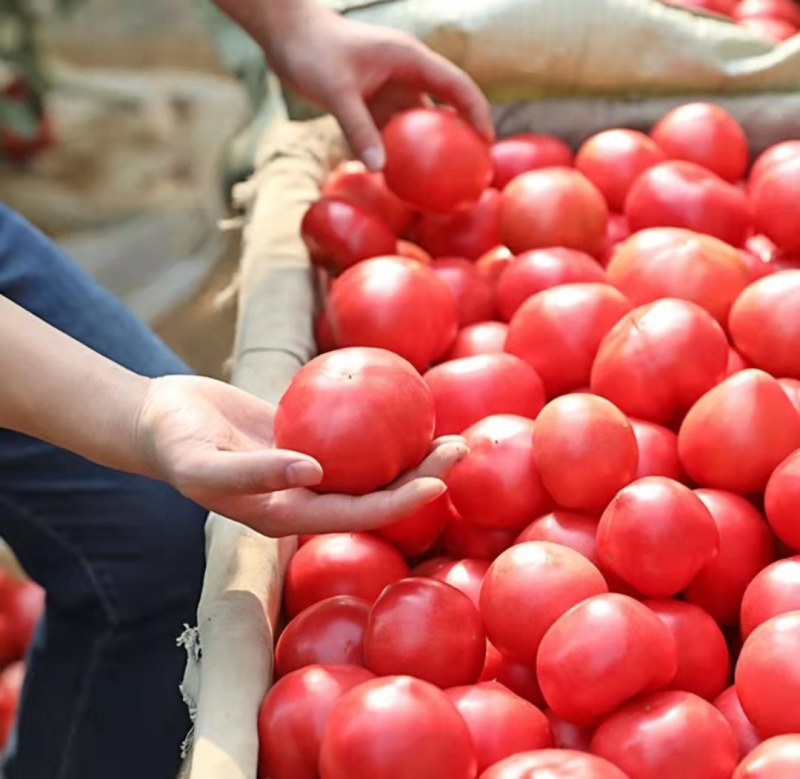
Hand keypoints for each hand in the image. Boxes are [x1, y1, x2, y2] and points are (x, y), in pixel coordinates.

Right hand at [134, 375, 466, 535]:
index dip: (401, 504)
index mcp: (289, 515)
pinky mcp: (308, 435)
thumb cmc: (175, 445)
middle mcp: (307, 495)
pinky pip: (352, 428)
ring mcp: (311, 466)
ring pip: (372, 462)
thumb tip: (314, 472)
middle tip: (462, 446)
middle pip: (377, 491)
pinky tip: (409, 397)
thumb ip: (254, 475)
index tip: (441, 482)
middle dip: (423, 476)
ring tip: (451, 427)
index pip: (357, 514)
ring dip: (412, 450)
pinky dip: (381, 420)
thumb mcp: (203, 464)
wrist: (163, 417)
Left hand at [260, 1, 493, 168]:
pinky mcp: (373, 104)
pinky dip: (400, 154)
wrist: (286, 37)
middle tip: (473, 170)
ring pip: (419, 125)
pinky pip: (393, 134)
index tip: (487, 144)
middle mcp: (406, 74)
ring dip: (430, 150)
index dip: (477, 113)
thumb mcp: (336, 91)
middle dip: (462, 136)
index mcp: (410, 59)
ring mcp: (390, 90)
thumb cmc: (312, 52)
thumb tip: (379, 170)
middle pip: (446, 107)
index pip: (457, 86)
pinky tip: (403, 181)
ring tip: (444, 183)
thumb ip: (358, 128)